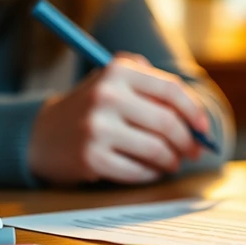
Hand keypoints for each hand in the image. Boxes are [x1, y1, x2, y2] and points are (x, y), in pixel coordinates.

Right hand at [27, 53, 210, 185]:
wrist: (41, 135)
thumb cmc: (92, 108)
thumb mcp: (114, 80)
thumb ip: (153, 86)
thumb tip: (197, 118)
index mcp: (117, 71)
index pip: (170, 90)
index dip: (194, 111)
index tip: (203, 128)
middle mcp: (106, 96)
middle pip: (167, 122)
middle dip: (187, 141)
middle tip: (194, 151)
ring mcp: (97, 128)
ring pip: (156, 150)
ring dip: (171, 160)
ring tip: (172, 162)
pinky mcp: (91, 157)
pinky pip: (138, 171)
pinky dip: (151, 173)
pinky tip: (151, 171)